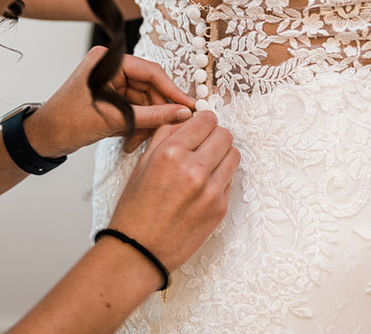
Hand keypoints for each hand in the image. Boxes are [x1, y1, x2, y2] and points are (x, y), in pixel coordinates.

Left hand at [24, 46, 194, 157]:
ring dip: (147, 122)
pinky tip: (132, 142)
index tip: (190, 107)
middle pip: (150, 88)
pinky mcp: (111, 98)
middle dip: (157, 111)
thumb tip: (183, 114)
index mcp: (110, 61)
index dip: (172, 91)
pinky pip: (135, 109)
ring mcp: (112, 83)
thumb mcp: (116, 119)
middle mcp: (112, 68)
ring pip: (144, 101)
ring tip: (141, 142)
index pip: (151, 72)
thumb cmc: (68, 123)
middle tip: (170, 130)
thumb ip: (152, 115)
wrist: (43, 139)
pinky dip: (137, 125)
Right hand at [107, 111, 240, 271]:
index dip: (204, 120)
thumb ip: (166, 135)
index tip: (201, 125)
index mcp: (172, 153)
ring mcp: (211, 190)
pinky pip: (231, 179)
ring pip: (234, 155)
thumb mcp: (143, 163)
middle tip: (204, 143)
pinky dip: (221, 176)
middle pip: (225, 135)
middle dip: (215, 135)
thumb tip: (187, 120)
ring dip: (222, 154)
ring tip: (206, 163)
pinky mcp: (221, 208)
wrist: (140, 250)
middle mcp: (195, 169)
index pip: (207, 120)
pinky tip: (204, 184)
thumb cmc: (137, 208)